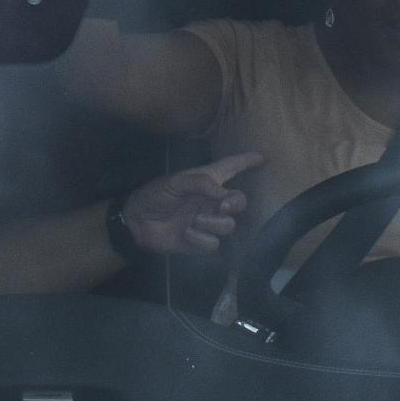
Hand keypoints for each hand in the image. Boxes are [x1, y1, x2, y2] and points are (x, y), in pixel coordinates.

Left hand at [120, 153, 261, 255]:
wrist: (137, 222)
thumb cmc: (154, 195)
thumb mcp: (174, 182)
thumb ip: (200, 183)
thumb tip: (224, 194)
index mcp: (206, 181)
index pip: (230, 168)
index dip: (246, 161)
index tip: (262, 157)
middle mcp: (211, 201)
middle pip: (239, 201)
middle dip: (236, 203)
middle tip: (223, 205)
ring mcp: (207, 221)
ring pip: (229, 224)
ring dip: (214, 223)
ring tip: (195, 221)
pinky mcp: (200, 242)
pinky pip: (214, 243)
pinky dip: (201, 239)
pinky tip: (187, 233)